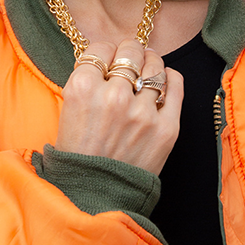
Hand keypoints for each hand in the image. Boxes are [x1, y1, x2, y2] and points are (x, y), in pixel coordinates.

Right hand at [54, 38, 183, 174]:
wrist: (95, 196)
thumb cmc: (79, 154)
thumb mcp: (68, 111)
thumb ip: (87, 81)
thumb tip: (107, 57)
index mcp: (82, 89)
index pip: (101, 48)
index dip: (105, 51)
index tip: (108, 59)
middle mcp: (113, 96)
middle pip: (130, 51)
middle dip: (129, 52)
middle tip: (129, 59)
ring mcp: (142, 112)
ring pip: (155, 65)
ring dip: (150, 63)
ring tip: (147, 68)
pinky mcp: (166, 127)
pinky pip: (175, 86)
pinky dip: (171, 78)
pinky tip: (165, 79)